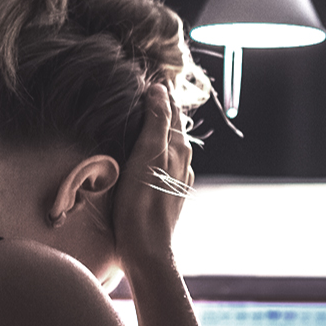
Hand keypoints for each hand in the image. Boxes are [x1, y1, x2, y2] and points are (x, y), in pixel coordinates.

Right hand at [113, 83, 193, 276]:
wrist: (146, 248)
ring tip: (146, 117)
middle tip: (147, 90)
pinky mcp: (166, 195)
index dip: (161, 94)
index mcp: (178, 148)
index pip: (171, 110)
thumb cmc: (142, 201)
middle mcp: (182, 162)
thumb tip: (160, 89)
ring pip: (170, 146)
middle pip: (172, 127)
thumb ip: (156, 121)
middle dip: (162, 109)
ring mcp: (176, 179)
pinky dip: (156, 151)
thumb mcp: (147, 154)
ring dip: (159, 130)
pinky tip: (147, 154)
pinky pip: (164, 164)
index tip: (150, 77)